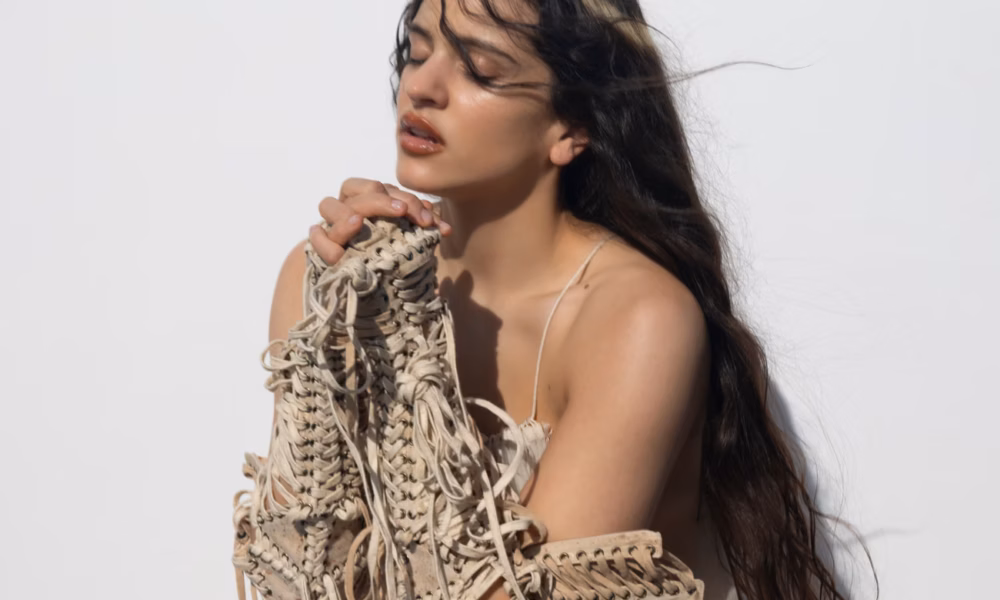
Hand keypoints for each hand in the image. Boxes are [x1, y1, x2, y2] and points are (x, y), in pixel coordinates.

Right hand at [308, 177, 450, 264]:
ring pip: (328, 205)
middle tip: (403, 213)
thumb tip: (443, 227)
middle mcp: (347, 205)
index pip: (383, 188)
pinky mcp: (322, 246)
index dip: (407, 200)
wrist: (370, 279)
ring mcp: (332, 224)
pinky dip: (322, 241)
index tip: (427, 221)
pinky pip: (316, 239)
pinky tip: (338, 252)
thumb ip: (423, 226)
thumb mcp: (411, 235)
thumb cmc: (393, 249)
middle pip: (355, 187)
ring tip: (358, 224)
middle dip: (381, 201)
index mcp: (367, 197)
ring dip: (345, 214)